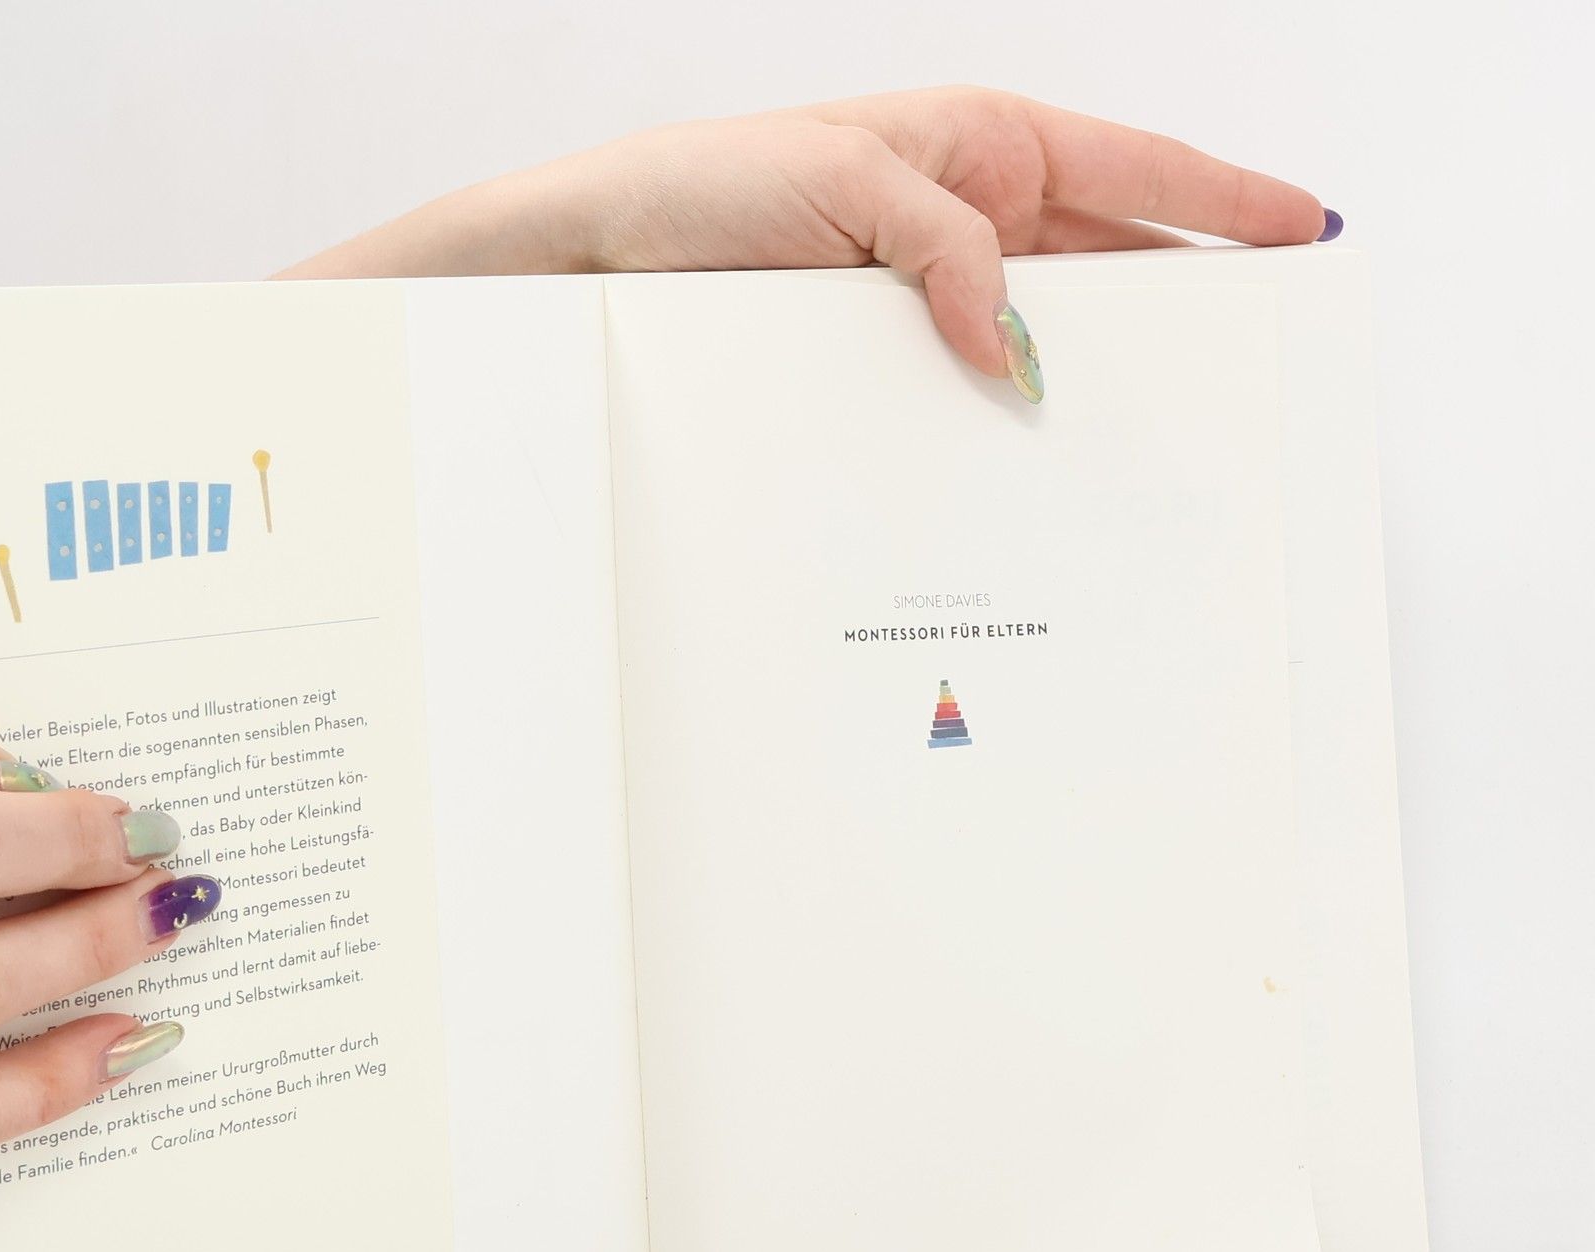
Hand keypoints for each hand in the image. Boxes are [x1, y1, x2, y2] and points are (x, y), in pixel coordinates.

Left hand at [285, 86, 1332, 402]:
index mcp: (979, 142)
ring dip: (1097, 380)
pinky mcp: (885, 358)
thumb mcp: (839, 184)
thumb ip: (945, 251)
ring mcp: (930, 295)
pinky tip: (1036, 457)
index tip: (1309, 237)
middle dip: (1186, 313)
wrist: (593, 261)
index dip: (1228, 207)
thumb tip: (1016, 346)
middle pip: (1114, 269)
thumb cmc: (699, 187)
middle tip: (1253, 371)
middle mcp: (968, 217)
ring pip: (1046, 337)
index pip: (1138, 174)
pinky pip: (970, 387)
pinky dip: (1007, 417)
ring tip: (1162, 434)